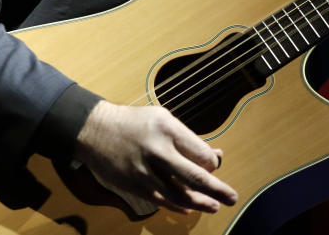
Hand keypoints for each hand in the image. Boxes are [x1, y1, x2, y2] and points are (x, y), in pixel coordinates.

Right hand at [74, 101, 236, 214]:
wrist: (96, 131)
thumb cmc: (135, 123)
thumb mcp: (163, 119)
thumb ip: (188, 139)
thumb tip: (215, 156)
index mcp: (169, 130)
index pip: (202, 154)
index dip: (213, 163)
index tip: (213, 164)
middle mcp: (159, 152)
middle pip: (195, 177)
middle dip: (218, 190)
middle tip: (232, 198)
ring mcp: (146, 172)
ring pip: (180, 195)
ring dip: (201, 203)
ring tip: (215, 206)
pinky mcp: (136, 186)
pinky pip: (162, 201)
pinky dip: (178, 207)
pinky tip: (189, 209)